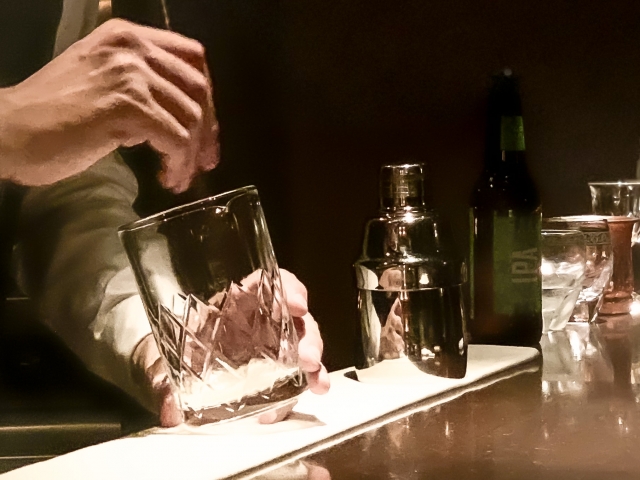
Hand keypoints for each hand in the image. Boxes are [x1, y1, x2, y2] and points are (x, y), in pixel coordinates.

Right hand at [0, 18, 218, 191]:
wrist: (11, 131)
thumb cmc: (52, 114)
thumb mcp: (100, 79)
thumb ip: (140, 82)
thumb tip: (183, 111)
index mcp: (127, 37)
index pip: (192, 57)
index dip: (208, 95)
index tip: (206, 129)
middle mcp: (133, 48)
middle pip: (199, 88)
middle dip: (208, 130)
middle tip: (204, 161)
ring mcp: (131, 76)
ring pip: (192, 117)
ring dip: (192, 155)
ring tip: (179, 176)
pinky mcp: (128, 107)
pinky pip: (176, 139)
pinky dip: (179, 163)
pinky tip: (167, 178)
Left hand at [131, 269, 329, 426]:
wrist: (169, 369)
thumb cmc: (172, 349)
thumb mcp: (163, 360)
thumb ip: (165, 383)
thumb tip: (170, 411)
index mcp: (236, 304)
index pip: (270, 284)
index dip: (289, 289)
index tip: (297, 304)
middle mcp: (260, 321)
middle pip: (294, 319)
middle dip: (306, 337)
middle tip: (307, 359)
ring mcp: (271, 346)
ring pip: (302, 345)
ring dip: (312, 362)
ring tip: (315, 382)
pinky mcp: (276, 370)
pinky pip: (298, 371)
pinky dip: (310, 381)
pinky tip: (316, 390)